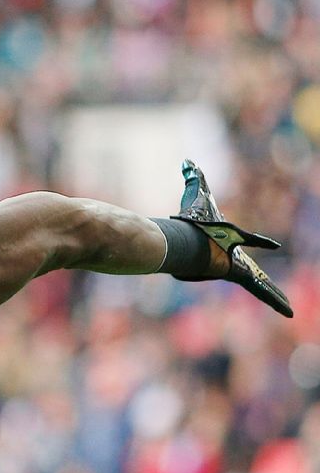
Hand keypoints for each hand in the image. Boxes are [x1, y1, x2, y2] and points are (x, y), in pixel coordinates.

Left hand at [172, 159, 292, 317]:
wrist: (184, 240)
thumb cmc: (190, 220)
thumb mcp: (198, 194)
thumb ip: (195, 178)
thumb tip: (187, 161)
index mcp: (228, 243)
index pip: (244, 244)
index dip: (255, 244)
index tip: (270, 244)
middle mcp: (233, 259)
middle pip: (252, 273)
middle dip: (262, 282)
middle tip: (271, 291)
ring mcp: (237, 269)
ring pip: (261, 286)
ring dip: (274, 297)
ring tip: (287, 309)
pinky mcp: (241, 276)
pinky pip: (261, 291)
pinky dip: (274, 300)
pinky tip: (288, 312)